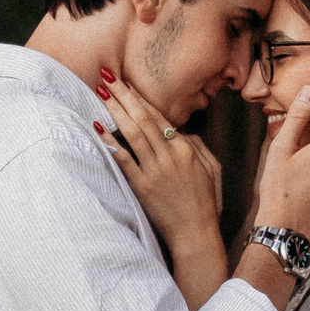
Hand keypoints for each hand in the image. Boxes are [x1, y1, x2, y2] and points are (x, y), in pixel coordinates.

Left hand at [97, 73, 222, 253]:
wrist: (196, 234)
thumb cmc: (205, 204)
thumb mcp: (211, 170)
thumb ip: (197, 146)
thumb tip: (181, 131)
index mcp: (186, 149)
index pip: (159, 116)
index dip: (140, 98)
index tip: (125, 83)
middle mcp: (170, 155)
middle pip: (143, 118)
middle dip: (123, 95)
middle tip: (106, 76)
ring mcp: (155, 171)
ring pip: (132, 133)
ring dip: (115, 110)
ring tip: (100, 93)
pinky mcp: (142, 187)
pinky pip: (124, 159)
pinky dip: (110, 142)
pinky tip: (97, 128)